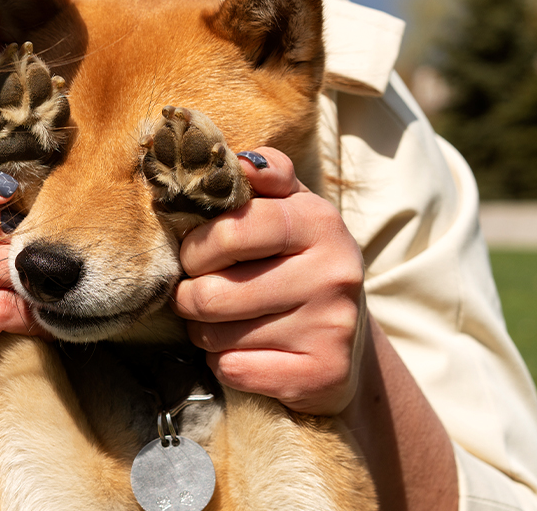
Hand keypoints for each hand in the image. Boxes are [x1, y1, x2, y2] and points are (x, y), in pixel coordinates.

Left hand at [173, 147, 365, 414]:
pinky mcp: (324, 374)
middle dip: (189, 296)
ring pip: (218, 335)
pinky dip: (224, 364)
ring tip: (222, 322)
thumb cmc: (298, 263)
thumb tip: (242, 161)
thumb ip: (267, 176)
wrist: (347, 341)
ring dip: (204, 331)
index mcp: (320, 221)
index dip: (195, 248)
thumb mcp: (290, 209)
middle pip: (214, 292)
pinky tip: (244, 352)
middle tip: (196, 294)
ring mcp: (332, 327)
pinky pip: (235, 369)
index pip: (230, 229)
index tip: (194, 256)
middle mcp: (334, 273)